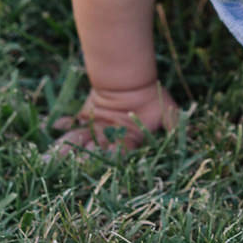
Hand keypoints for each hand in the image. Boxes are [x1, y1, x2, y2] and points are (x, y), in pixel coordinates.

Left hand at [49, 82, 178, 156]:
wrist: (136, 78)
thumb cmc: (151, 96)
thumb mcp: (168, 111)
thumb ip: (175, 124)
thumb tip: (190, 136)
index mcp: (128, 142)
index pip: (119, 155)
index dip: (110, 157)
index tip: (103, 157)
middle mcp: (111, 139)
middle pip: (94, 152)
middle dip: (80, 158)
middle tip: (68, 164)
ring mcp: (97, 129)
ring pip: (81, 141)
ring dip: (67, 148)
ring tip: (52, 155)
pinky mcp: (86, 118)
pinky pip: (72, 124)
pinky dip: (63, 124)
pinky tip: (56, 125)